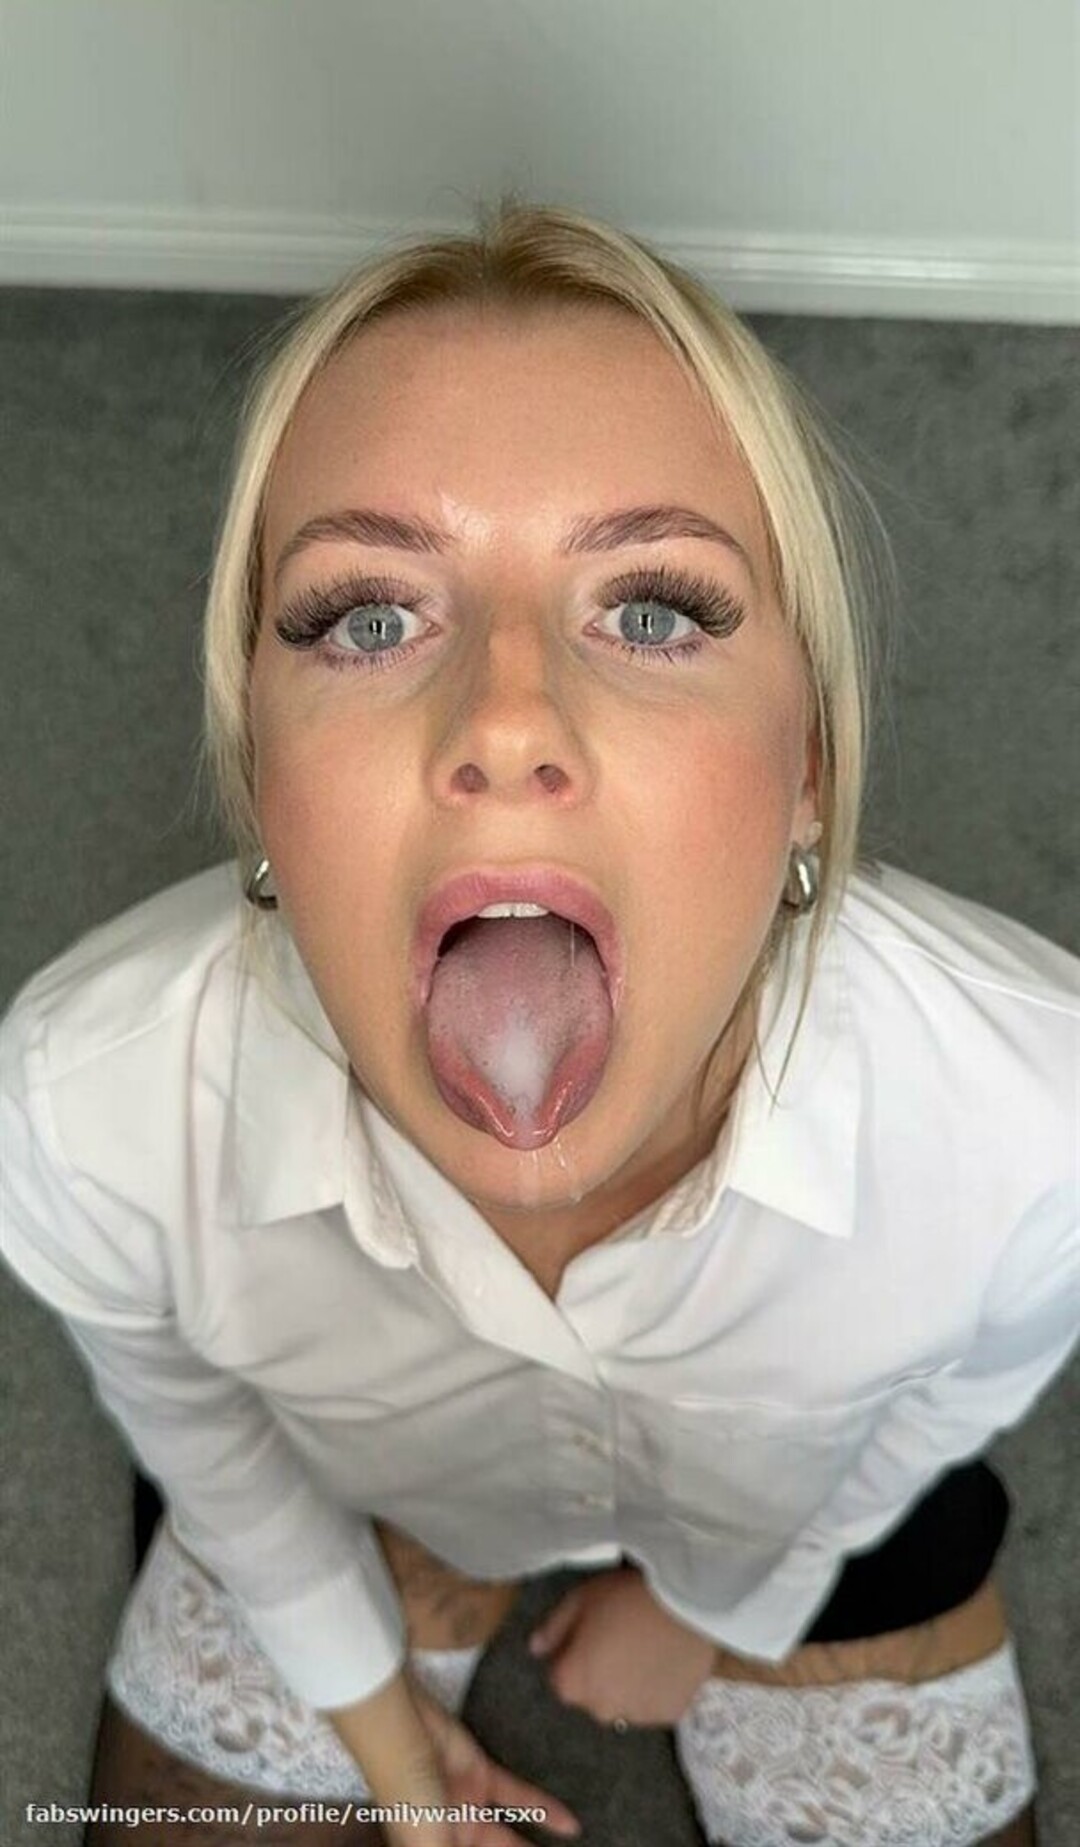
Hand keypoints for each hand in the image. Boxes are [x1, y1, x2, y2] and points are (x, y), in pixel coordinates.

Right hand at [405, 1666, 580, 1845]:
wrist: (396, 1724)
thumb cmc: (404, 1789)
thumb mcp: (424, 1841)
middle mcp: (450, 1830)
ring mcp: (466, 1801)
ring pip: (508, 1835)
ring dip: (533, 1846)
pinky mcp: (482, 1771)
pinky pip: (519, 1797)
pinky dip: (545, 1812)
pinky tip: (571, 1826)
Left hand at [527, 1565, 715, 1727]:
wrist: (687, 1605)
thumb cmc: (628, 1598)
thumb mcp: (580, 1599)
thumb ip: (553, 1628)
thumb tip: (536, 1648)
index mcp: (573, 1684)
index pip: (560, 1678)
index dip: (572, 1655)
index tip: (589, 1634)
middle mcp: (601, 1710)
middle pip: (591, 1695)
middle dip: (598, 1673)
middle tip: (619, 1639)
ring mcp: (637, 1716)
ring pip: (622, 1702)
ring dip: (626, 1684)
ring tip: (645, 1649)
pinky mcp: (669, 1714)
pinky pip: (653, 1704)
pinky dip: (655, 1689)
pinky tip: (664, 1660)